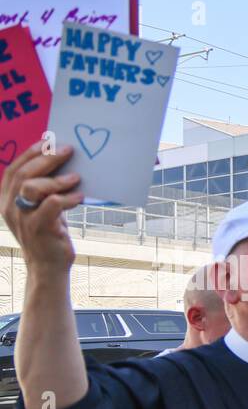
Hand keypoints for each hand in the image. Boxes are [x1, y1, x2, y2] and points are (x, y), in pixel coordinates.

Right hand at [0, 142, 84, 274]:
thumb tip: (61, 166)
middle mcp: (10, 207)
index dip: (29, 153)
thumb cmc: (48, 235)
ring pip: (33, 186)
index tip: (46, 141)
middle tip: (67, 151)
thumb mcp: (40, 210)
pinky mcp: (39, 228)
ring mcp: (22, 218)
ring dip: (56, 179)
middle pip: (24, 174)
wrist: (48, 267)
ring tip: (76, 178)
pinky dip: (67, 198)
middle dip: (46, 158)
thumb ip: (43, 191)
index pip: (13, 169)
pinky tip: (79, 198)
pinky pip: (52, 204)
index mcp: (7, 200)